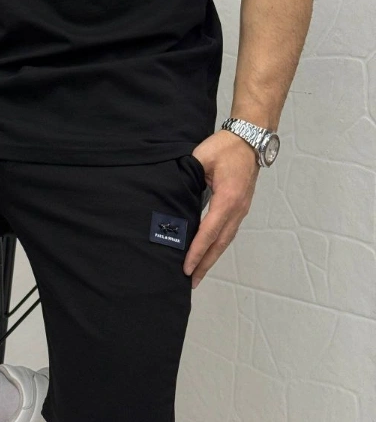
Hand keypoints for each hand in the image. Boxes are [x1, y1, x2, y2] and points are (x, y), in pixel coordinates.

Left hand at [184, 129, 259, 288]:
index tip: (186, 267)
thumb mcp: (201, 158)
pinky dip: (217, 245)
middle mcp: (237, 209)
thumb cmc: (225, 147)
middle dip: (205, 264)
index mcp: (227, 199)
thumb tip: (173, 196)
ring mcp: (241, 209)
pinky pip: (228, 231)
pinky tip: (208, 253)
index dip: (197, 251)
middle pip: (220, 243)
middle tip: (191, 281)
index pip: (209, 231)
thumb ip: (188, 177)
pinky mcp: (240, 207)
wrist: (249, 140)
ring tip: (198, 273)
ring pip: (225, 240)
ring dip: (212, 257)